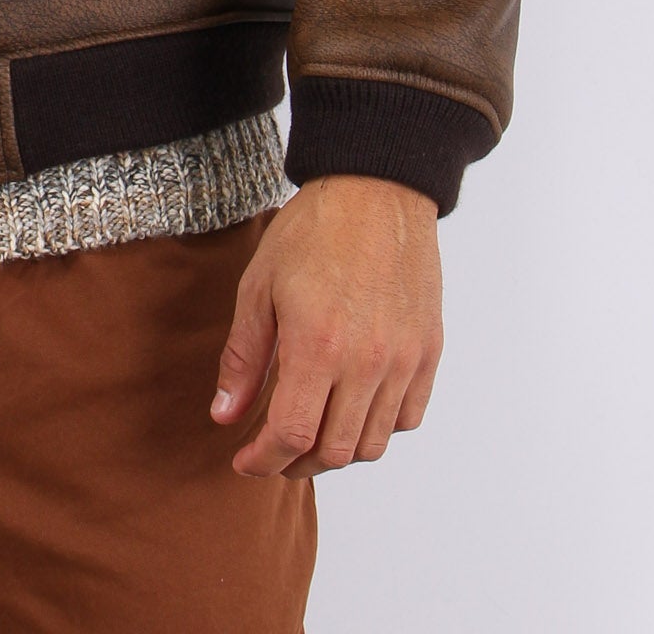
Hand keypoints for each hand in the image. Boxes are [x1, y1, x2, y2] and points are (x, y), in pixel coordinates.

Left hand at [211, 175, 442, 477]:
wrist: (376, 190)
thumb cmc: (313, 231)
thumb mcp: (260, 287)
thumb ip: (243, 358)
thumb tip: (225, 416)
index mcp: (318, 346)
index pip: (292, 436)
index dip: (264, 460)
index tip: (245, 460)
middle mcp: (368, 363)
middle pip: (333, 452)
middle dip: (295, 463)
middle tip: (273, 451)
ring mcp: (405, 360)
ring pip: (372, 444)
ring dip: (336, 452)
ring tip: (310, 433)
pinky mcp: (429, 351)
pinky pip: (407, 418)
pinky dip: (377, 429)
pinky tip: (352, 410)